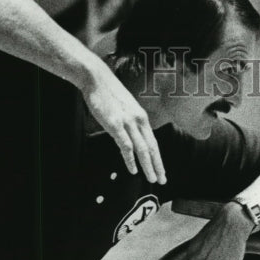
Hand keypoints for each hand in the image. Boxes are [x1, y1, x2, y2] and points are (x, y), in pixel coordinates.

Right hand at [82, 61, 165, 184]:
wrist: (96, 78)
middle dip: (158, 166)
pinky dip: (130, 160)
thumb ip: (130, 122)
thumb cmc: (108, 93)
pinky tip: (133, 170)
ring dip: (148, 166)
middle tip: (162, 181)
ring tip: (152, 179)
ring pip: (142, 149)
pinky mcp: (115, 124)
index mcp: (141, 117)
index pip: (153, 142)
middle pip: (152, 148)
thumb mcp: (125, 108)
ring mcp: (128, 123)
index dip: (158, 158)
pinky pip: (126, 146)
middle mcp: (138, 120)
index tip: (162, 171)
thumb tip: (130, 136)